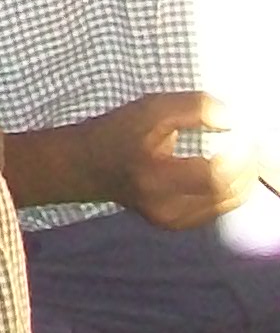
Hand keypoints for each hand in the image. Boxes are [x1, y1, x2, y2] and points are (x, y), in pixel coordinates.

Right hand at [100, 93, 259, 227]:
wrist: (83, 166)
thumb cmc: (115, 132)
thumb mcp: (148, 108)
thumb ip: (194, 108)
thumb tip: (233, 120)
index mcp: (155, 178)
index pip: (216, 174)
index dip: (240, 152)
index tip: (243, 130)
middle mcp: (166, 207)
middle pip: (230, 191)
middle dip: (247, 163)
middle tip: (247, 139)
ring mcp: (173, 221)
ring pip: (231, 200)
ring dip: (243, 174)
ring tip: (238, 151)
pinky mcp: (177, 224)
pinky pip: (220, 206)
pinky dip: (231, 186)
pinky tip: (223, 168)